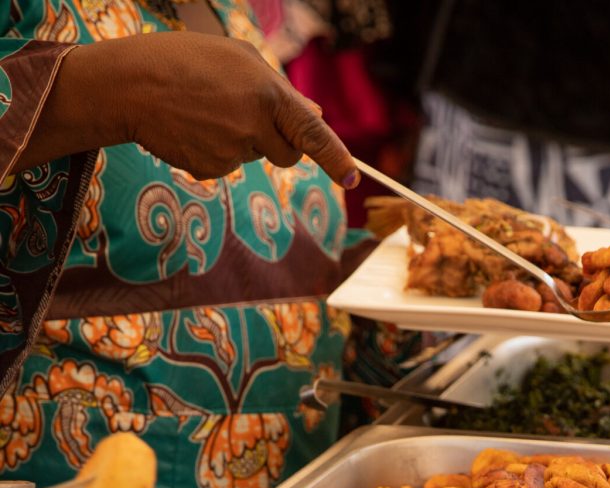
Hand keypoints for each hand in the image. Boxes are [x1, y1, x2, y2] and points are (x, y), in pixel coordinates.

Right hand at [16, 33, 357, 185]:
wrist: (128, 85)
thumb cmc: (186, 61)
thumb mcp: (238, 60)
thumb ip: (281, 91)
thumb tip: (316, 114)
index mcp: (268, 94)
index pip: (313, 134)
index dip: (336, 158)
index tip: (353, 179)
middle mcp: (255, 126)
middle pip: (289, 155)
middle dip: (278, 143)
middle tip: (243, 115)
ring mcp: (234, 152)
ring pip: (256, 157)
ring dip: (243, 140)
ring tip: (207, 110)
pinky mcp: (214, 169)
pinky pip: (229, 166)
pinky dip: (217, 150)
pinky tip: (193, 128)